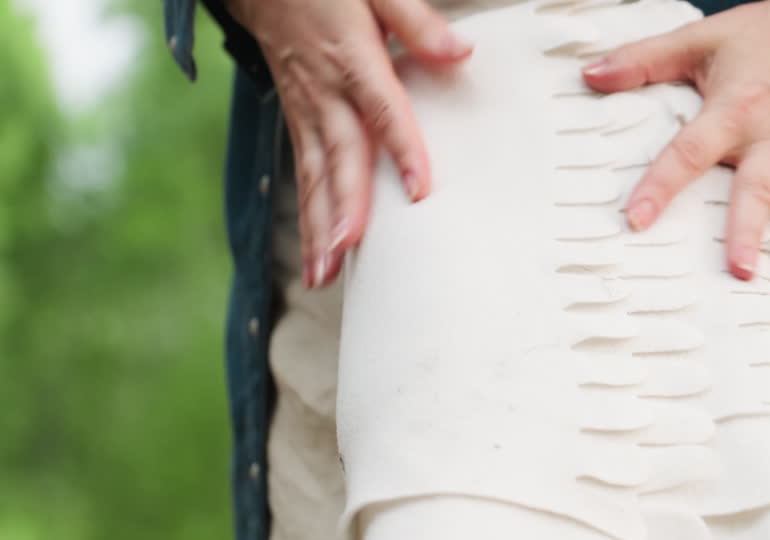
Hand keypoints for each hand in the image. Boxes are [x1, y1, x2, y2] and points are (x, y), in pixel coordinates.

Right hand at [228, 0, 473, 287]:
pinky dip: (307, 219)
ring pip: (313, 175)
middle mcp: (325, 91)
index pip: (382, 110)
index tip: (418, 190)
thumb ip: (417, 23)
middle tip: (349, 249)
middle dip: (343, 205)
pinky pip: (303, 175)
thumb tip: (461, 52)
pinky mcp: (297, 122)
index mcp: (352, 57)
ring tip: (325, 274)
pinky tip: (317, 258)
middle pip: (339, 155)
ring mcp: (306, 111)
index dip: (401, 150)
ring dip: (317, 226)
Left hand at [581, 0, 769, 330]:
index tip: (636, 219)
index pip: (692, 150)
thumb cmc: (768, 34)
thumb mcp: (702, 37)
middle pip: (760, 190)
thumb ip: (644, 59)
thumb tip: (589, 75)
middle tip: (737, 270)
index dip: (663, 183)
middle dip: (749, 231)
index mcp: (736, 109)